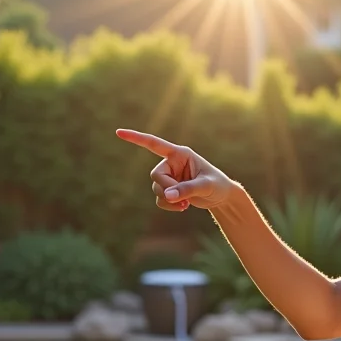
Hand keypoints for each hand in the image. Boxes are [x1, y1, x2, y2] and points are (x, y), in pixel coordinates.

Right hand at [115, 128, 240, 211]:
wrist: (222, 197)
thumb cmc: (217, 185)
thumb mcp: (205, 186)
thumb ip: (187, 189)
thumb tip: (167, 196)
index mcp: (180, 154)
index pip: (154, 144)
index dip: (136, 138)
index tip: (118, 132)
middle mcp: (172, 163)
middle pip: (156, 175)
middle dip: (166, 189)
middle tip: (182, 200)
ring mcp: (170, 177)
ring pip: (156, 189)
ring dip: (168, 200)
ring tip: (185, 206)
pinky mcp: (170, 189)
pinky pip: (160, 199)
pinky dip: (168, 205)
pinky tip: (183, 208)